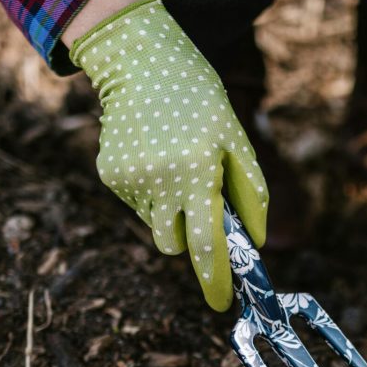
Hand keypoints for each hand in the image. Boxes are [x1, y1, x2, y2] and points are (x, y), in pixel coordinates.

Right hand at [70, 0, 268, 310]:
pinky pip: (139, 205)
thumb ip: (250, 194)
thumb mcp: (236, 139)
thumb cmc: (200, 100)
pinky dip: (152, 193)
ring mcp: (129, 180)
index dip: (214, 279)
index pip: (206, 243)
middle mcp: (159, 181)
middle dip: (192, 238)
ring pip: (156, 226)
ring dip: (172, 212)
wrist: (140, 62)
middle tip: (201, 204)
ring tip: (177, 167)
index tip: (222, 304)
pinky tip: (155, 157)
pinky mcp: (110, 175)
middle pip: (176, 245)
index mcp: (196, 172)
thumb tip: (256, 243)